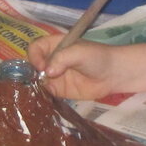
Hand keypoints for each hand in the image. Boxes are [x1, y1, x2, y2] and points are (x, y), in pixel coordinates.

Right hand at [27, 37, 145, 100]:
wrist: (114, 74)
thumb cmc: (98, 57)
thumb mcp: (79, 52)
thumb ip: (62, 58)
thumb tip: (47, 71)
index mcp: (54, 46)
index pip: (35, 48)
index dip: (34, 56)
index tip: (41, 66)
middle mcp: (51, 60)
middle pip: (32, 65)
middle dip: (31, 74)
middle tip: (40, 82)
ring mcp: (54, 76)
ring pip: (37, 81)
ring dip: (36, 87)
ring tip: (39, 93)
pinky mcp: (59, 91)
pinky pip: (47, 94)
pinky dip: (43, 97)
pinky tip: (45, 100)